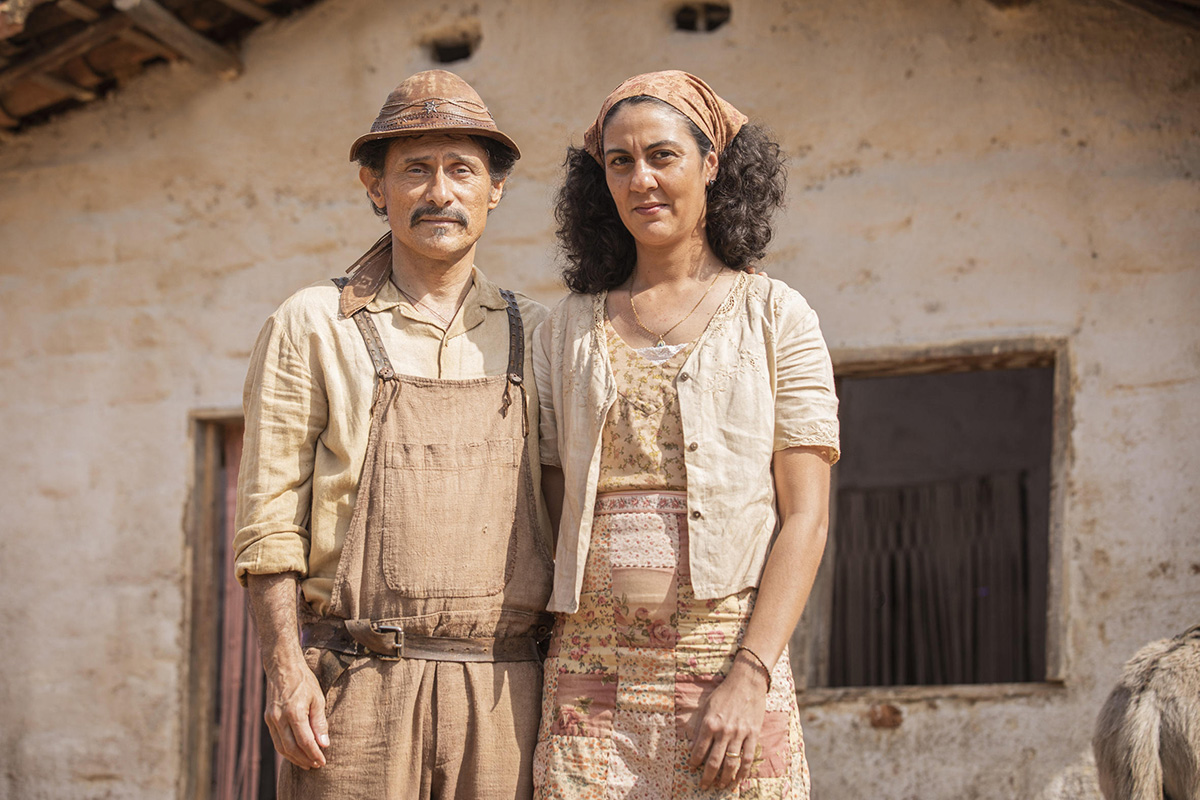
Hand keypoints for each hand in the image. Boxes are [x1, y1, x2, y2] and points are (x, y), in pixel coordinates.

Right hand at [263, 658, 329, 768]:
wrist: (282, 667)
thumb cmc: (304, 681)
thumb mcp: (318, 699)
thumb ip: (320, 722)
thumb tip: (324, 744)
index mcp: (294, 712)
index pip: (305, 742)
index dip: (314, 754)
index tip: (322, 762)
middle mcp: (279, 718)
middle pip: (291, 748)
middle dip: (305, 759)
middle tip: (316, 765)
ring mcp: (271, 719)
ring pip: (281, 747)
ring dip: (294, 758)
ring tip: (307, 763)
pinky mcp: (268, 719)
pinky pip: (276, 740)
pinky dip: (286, 749)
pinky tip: (295, 752)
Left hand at [686, 656, 767, 788]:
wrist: (747, 681)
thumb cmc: (724, 693)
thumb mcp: (706, 707)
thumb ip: (699, 727)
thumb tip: (692, 746)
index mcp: (709, 723)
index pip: (699, 750)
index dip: (694, 762)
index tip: (692, 769)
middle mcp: (724, 731)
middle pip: (714, 762)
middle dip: (707, 777)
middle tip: (704, 786)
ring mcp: (740, 734)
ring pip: (731, 763)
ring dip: (725, 778)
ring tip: (720, 786)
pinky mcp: (753, 734)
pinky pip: (748, 757)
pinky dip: (743, 771)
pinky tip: (739, 779)